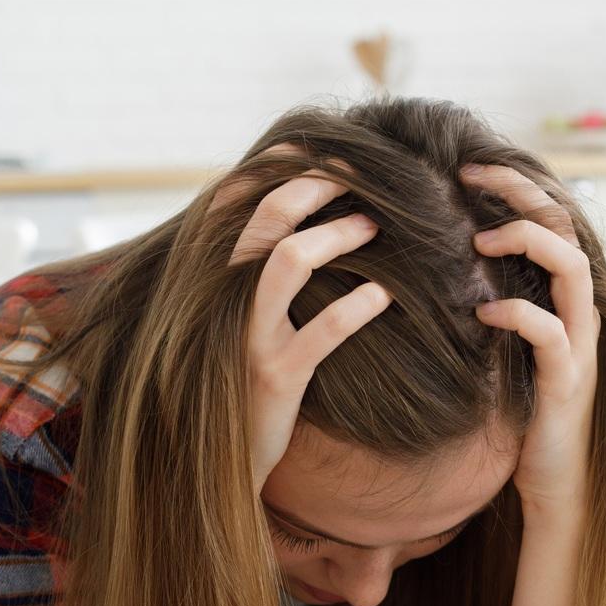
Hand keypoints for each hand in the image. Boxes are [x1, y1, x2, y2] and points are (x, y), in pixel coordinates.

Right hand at [230, 167, 389, 491]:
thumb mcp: (250, 318)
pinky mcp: (278, 375)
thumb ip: (266, 273)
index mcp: (222, 277)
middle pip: (264, 217)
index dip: (279, 167)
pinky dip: (358, 306)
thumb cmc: (249, 378)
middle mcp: (226, 297)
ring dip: (336, 235)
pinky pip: (322, 331)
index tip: (319, 147)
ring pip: (287, 261)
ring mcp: (250, 335)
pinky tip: (385, 294)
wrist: (221, 457)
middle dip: (312, 186)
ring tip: (375, 226)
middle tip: (358, 175)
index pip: (241, 201)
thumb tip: (304, 220)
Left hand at [463, 163, 597, 519]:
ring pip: (572, 270)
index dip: (515, 188)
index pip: (552, 219)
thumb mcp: (502, 348)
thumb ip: (490, 302)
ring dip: (527, 244)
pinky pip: (551, 333)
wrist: (552, 483)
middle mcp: (580, 313)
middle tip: (471, 177)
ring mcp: (578, 346)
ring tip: (479, 242)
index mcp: (563, 300)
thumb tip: (439, 262)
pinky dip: (518, 314)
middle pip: (567, 228)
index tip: (467, 169)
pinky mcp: (566, 382)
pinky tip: (482, 312)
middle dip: (522, 195)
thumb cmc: (521, 416)